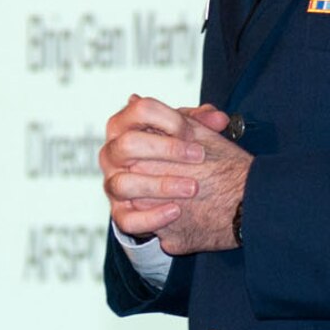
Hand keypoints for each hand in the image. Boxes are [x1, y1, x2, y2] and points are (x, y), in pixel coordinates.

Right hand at [97, 96, 249, 252]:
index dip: (170, 119)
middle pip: (127, 144)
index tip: (192, 133)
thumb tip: (219, 119)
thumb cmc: (171, 151)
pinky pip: (126, 220)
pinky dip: (152, 217)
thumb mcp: (184, 132)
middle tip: (198, 156)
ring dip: (161, 186)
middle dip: (166, 149)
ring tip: (192, 188)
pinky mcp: (119, 213)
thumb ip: (201, 122)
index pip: (140, 110)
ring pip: (123, 184)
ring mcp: (112, 184)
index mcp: (123, 125)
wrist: (161, 187)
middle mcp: (111, 153)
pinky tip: (176, 212)